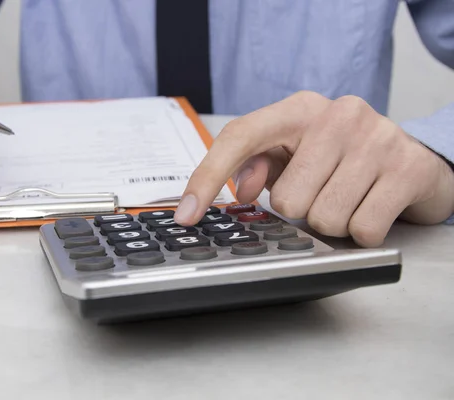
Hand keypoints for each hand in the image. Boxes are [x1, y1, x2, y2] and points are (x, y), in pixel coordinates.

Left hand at [174, 91, 453, 246]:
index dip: (207, 177)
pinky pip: (362, 230)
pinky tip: (372, 206)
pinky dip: (362, 231)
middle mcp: (338, 115)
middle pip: (286, 199)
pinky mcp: (408, 168)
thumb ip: (260, 164)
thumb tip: (238, 187)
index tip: (187, 214)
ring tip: (349, 197)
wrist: (416, 159)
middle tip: (322, 192)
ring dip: (332, 221)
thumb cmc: (344, 158)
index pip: (240, 138)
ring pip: (324, 218)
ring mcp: (376, 139)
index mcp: (300, 109)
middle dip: (302, 210)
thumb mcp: (296, 153)